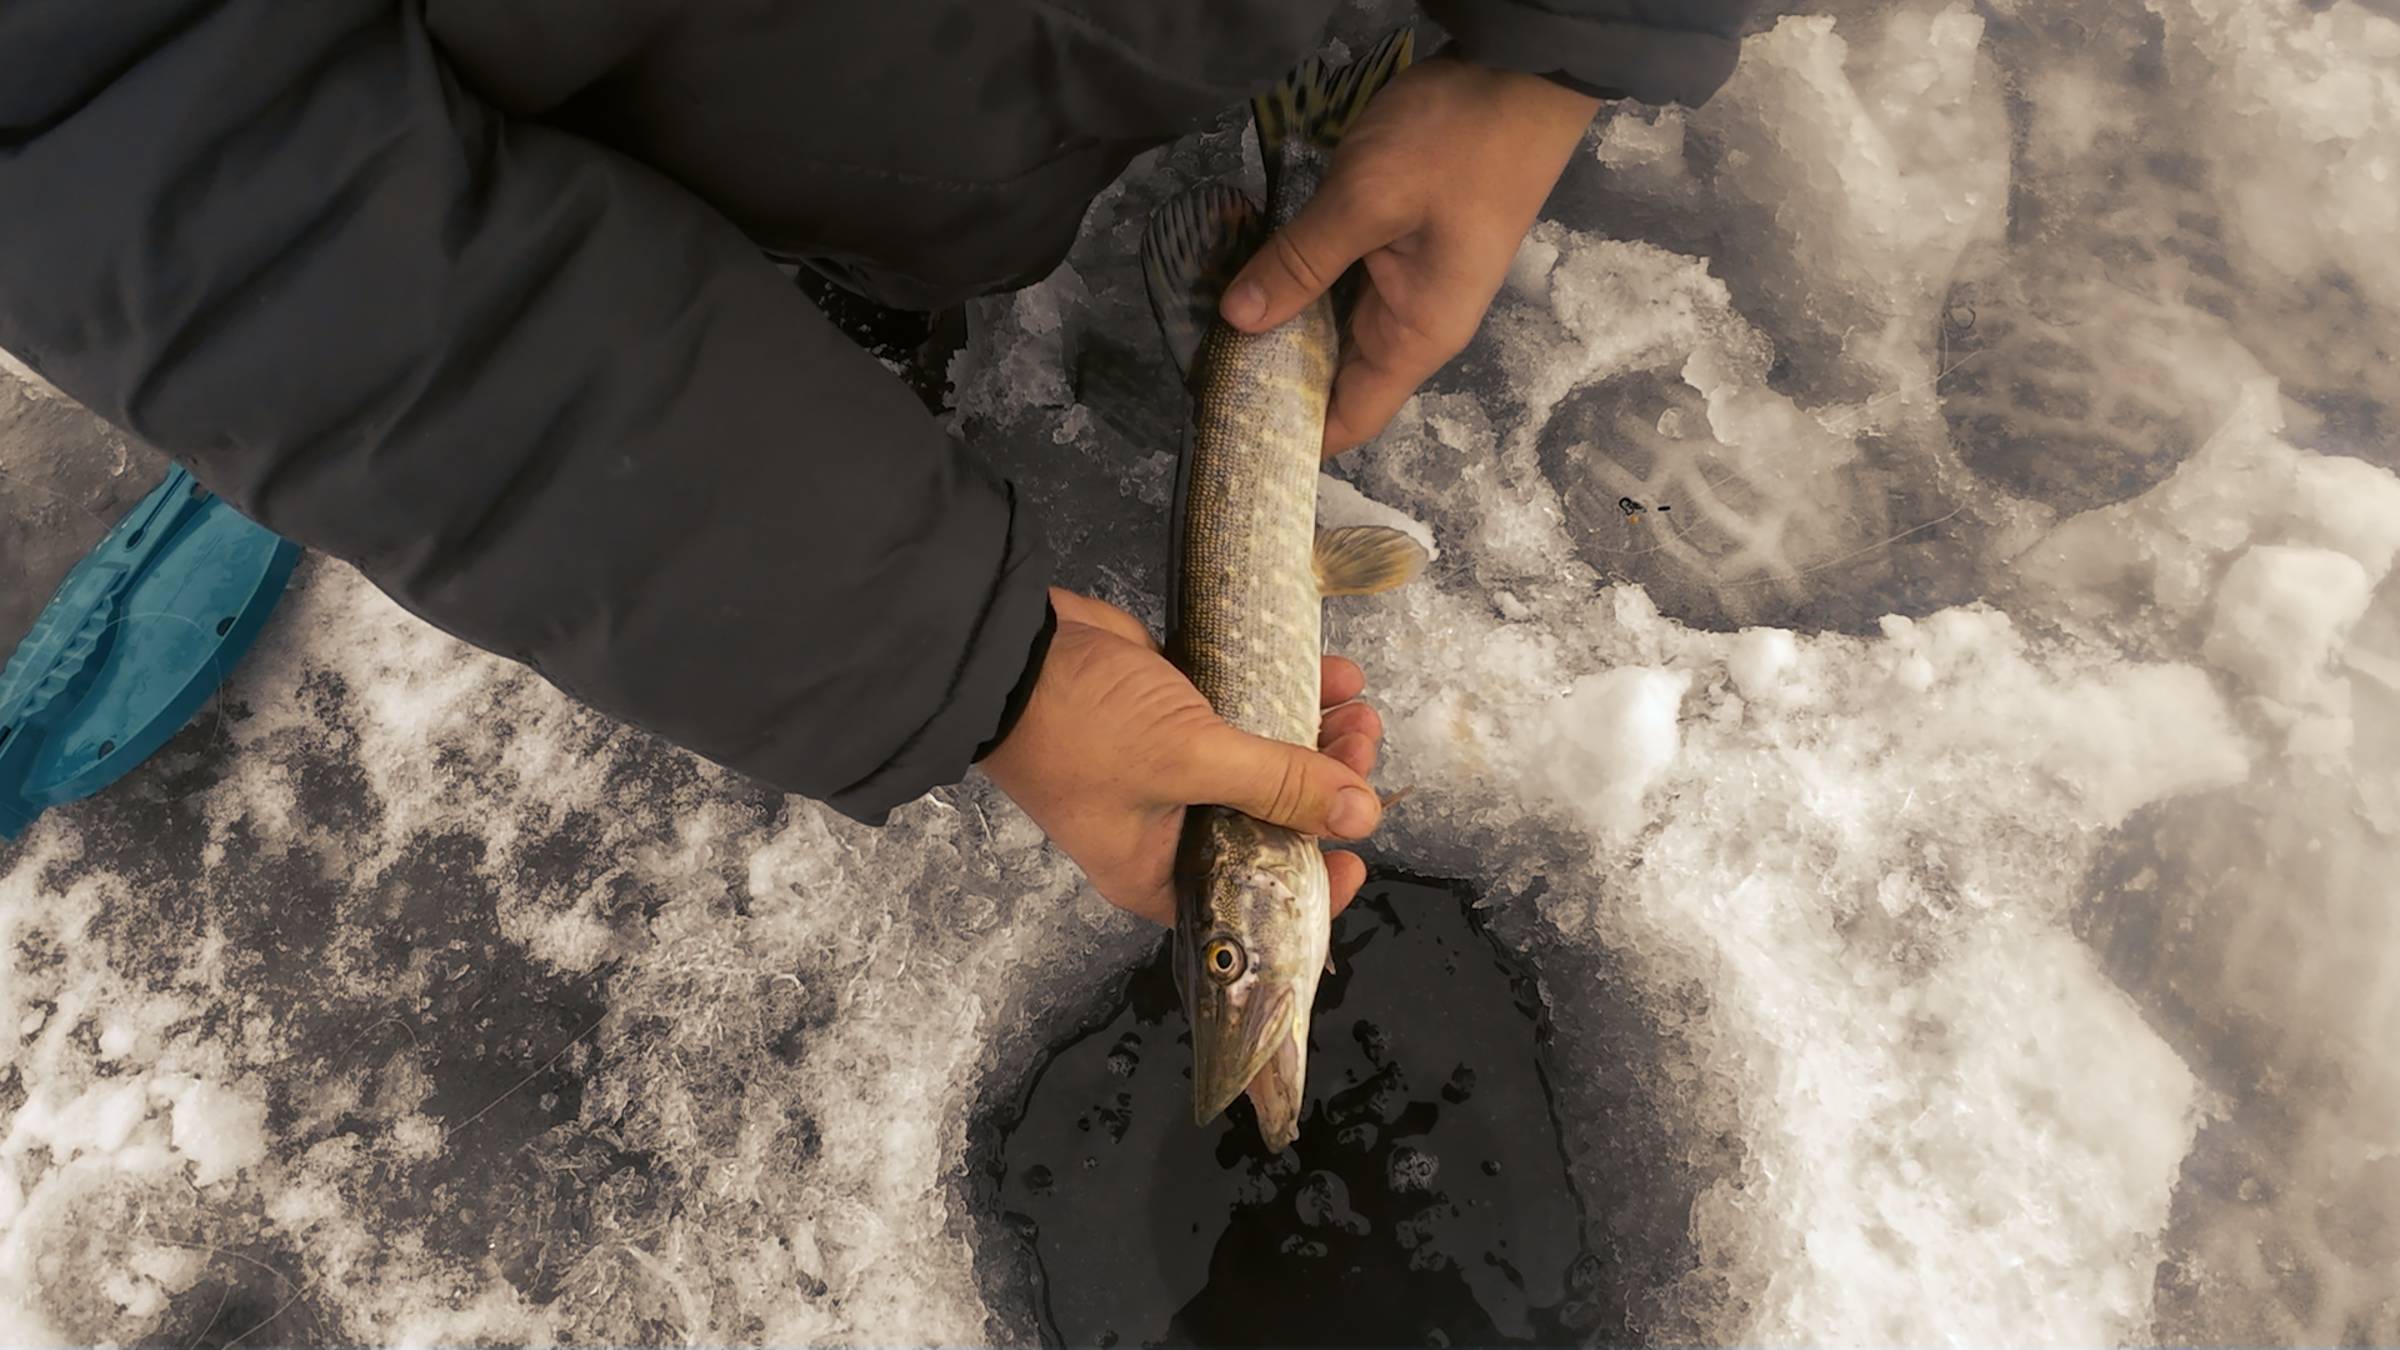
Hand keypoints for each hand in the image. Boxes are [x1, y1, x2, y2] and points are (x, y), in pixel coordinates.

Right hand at [979, 589, 1388, 925]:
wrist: (1009, 653)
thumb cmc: (1079, 728)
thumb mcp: (1190, 762)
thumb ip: (1280, 785)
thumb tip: (1361, 815)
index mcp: (1161, 871)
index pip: (1254, 898)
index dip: (1314, 881)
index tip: (1358, 851)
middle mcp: (1171, 828)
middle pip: (1272, 820)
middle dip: (1327, 786)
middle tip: (1364, 743)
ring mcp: (1172, 768)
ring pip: (1265, 762)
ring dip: (1316, 734)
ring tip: (1357, 703)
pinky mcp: (1173, 713)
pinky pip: (1246, 711)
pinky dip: (1287, 693)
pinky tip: (1330, 673)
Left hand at [1220, 56, 1602, 455]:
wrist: (1521, 74)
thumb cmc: (1454, 145)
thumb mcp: (1366, 200)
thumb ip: (1299, 262)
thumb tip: (1235, 320)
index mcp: (1416, 336)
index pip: (1351, 419)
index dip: (1293, 435)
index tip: (1228, 432)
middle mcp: (1412, 324)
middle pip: (1334, 377)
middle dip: (1270, 378)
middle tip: (1197, 373)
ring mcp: (1408, 283)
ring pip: (1332, 327)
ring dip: (1279, 327)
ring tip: (1207, 330)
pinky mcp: (1397, 245)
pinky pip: (1339, 283)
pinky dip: (1297, 285)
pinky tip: (1249, 276)